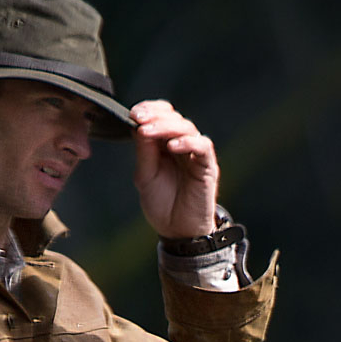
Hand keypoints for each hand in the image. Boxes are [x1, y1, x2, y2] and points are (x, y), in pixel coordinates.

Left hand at [130, 100, 219, 238]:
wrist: (178, 232)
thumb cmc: (162, 205)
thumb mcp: (145, 177)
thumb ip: (143, 152)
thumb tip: (139, 125)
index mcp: (165, 145)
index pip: (161, 116)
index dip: (149, 110)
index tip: (133, 113)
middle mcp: (182, 145)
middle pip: (173, 118)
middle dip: (154, 116)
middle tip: (139, 118)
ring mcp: (195, 154)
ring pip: (186, 128)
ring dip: (165, 127)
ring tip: (148, 131)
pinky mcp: (207, 166)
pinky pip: (202, 146)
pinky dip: (187, 142)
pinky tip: (172, 147)